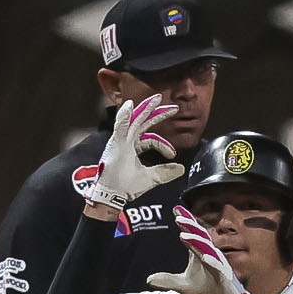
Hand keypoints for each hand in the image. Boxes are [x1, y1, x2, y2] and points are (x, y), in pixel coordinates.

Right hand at [84, 96, 181, 211]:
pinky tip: (130, 105)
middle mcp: (127, 140)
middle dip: (159, 113)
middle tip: (174, 108)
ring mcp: (120, 140)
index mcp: (134, 147)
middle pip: (144, 122)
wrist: (111, 195)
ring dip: (146, 108)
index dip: (164, 144)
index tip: (173, 154)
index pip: (152, 138)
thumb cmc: (125, 186)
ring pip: (134, 119)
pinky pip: (120, 126)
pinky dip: (124, 115)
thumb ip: (165, 172)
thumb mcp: (151, 178)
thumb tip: (180, 168)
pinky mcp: (115, 143)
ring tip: (156, 99)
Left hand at [146, 205, 253, 293]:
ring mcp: (218, 265)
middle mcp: (210, 256)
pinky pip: (218, 267)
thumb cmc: (207, 292)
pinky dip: (212, 261)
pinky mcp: (224, 277)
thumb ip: (167, 280)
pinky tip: (204, 256)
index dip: (186, 222)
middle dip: (190, 226)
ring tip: (183, 235)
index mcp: (201, 254)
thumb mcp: (183, 286)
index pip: (193, 235)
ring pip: (207, 249)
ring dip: (196, 242)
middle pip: (200, 237)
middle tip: (178, 216)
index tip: (176, 210)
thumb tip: (149, 279)